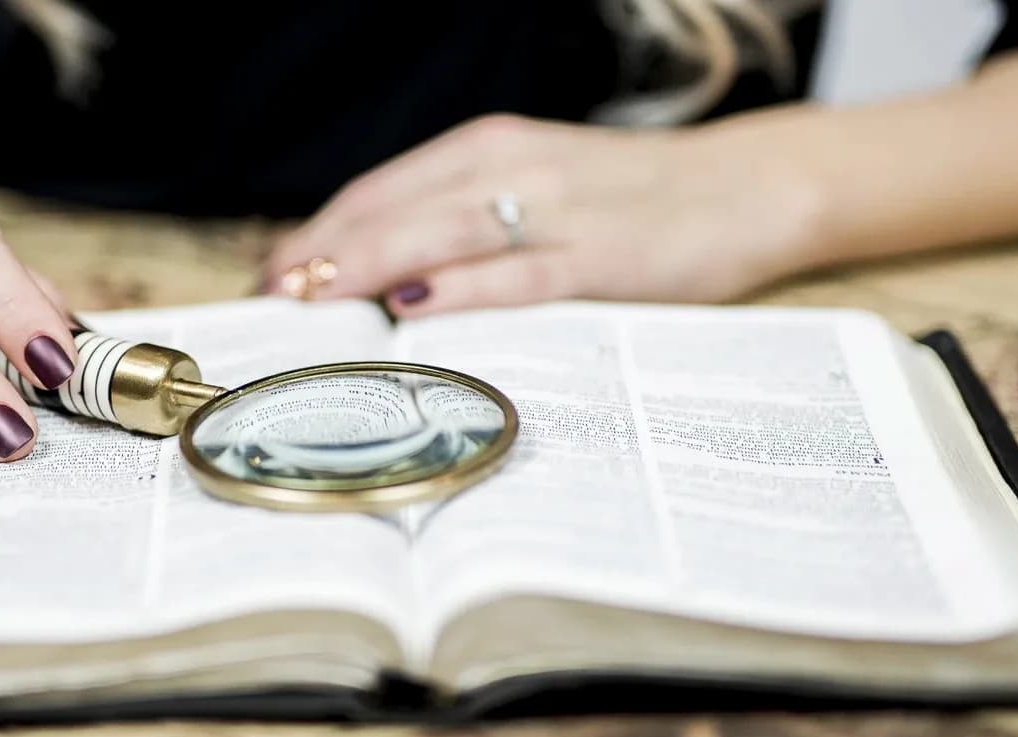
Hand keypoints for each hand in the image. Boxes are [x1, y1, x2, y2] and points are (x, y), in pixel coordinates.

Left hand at [264, 114, 827, 316]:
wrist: (749, 187)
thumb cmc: (632, 201)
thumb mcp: (537, 190)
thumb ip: (465, 220)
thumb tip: (381, 276)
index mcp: (489, 150)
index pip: (377, 191)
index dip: (315, 234)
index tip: (268, 279)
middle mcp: (512, 168)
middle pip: (392, 209)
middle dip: (321, 256)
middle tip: (268, 304)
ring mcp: (557, 211)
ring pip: (440, 232)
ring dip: (368, 265)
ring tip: (313, 301)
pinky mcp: (603, 256)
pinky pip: (519, 272)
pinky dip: (464, 287)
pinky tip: (417, 304)